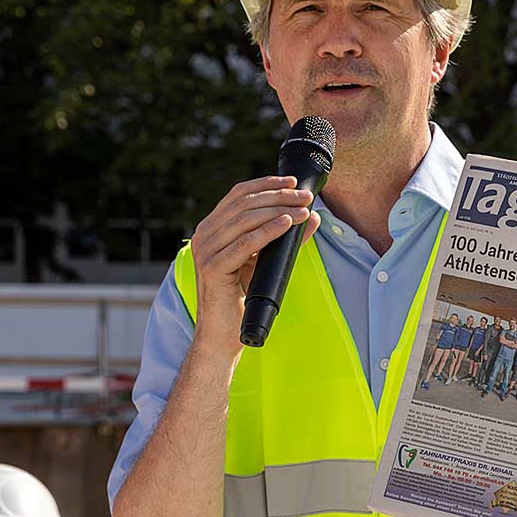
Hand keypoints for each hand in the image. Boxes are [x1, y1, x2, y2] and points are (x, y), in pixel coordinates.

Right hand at [188, 176, 321, 357]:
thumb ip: (284, 236)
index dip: (266, 184)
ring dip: (279, 211)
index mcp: (211, 228)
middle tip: (306, 197)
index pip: (238, 194)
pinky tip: (287, 224)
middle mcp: (204, 235)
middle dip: (279, 197)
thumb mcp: (265, 260)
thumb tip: (313, 216)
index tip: (293, 183)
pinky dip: (268, 231)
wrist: (223, 334)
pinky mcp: (212, 267)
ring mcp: (205, 250)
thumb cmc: (241, 298)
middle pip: (244, 204)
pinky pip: (245, 243)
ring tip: (303, 210)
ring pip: (245, 220)